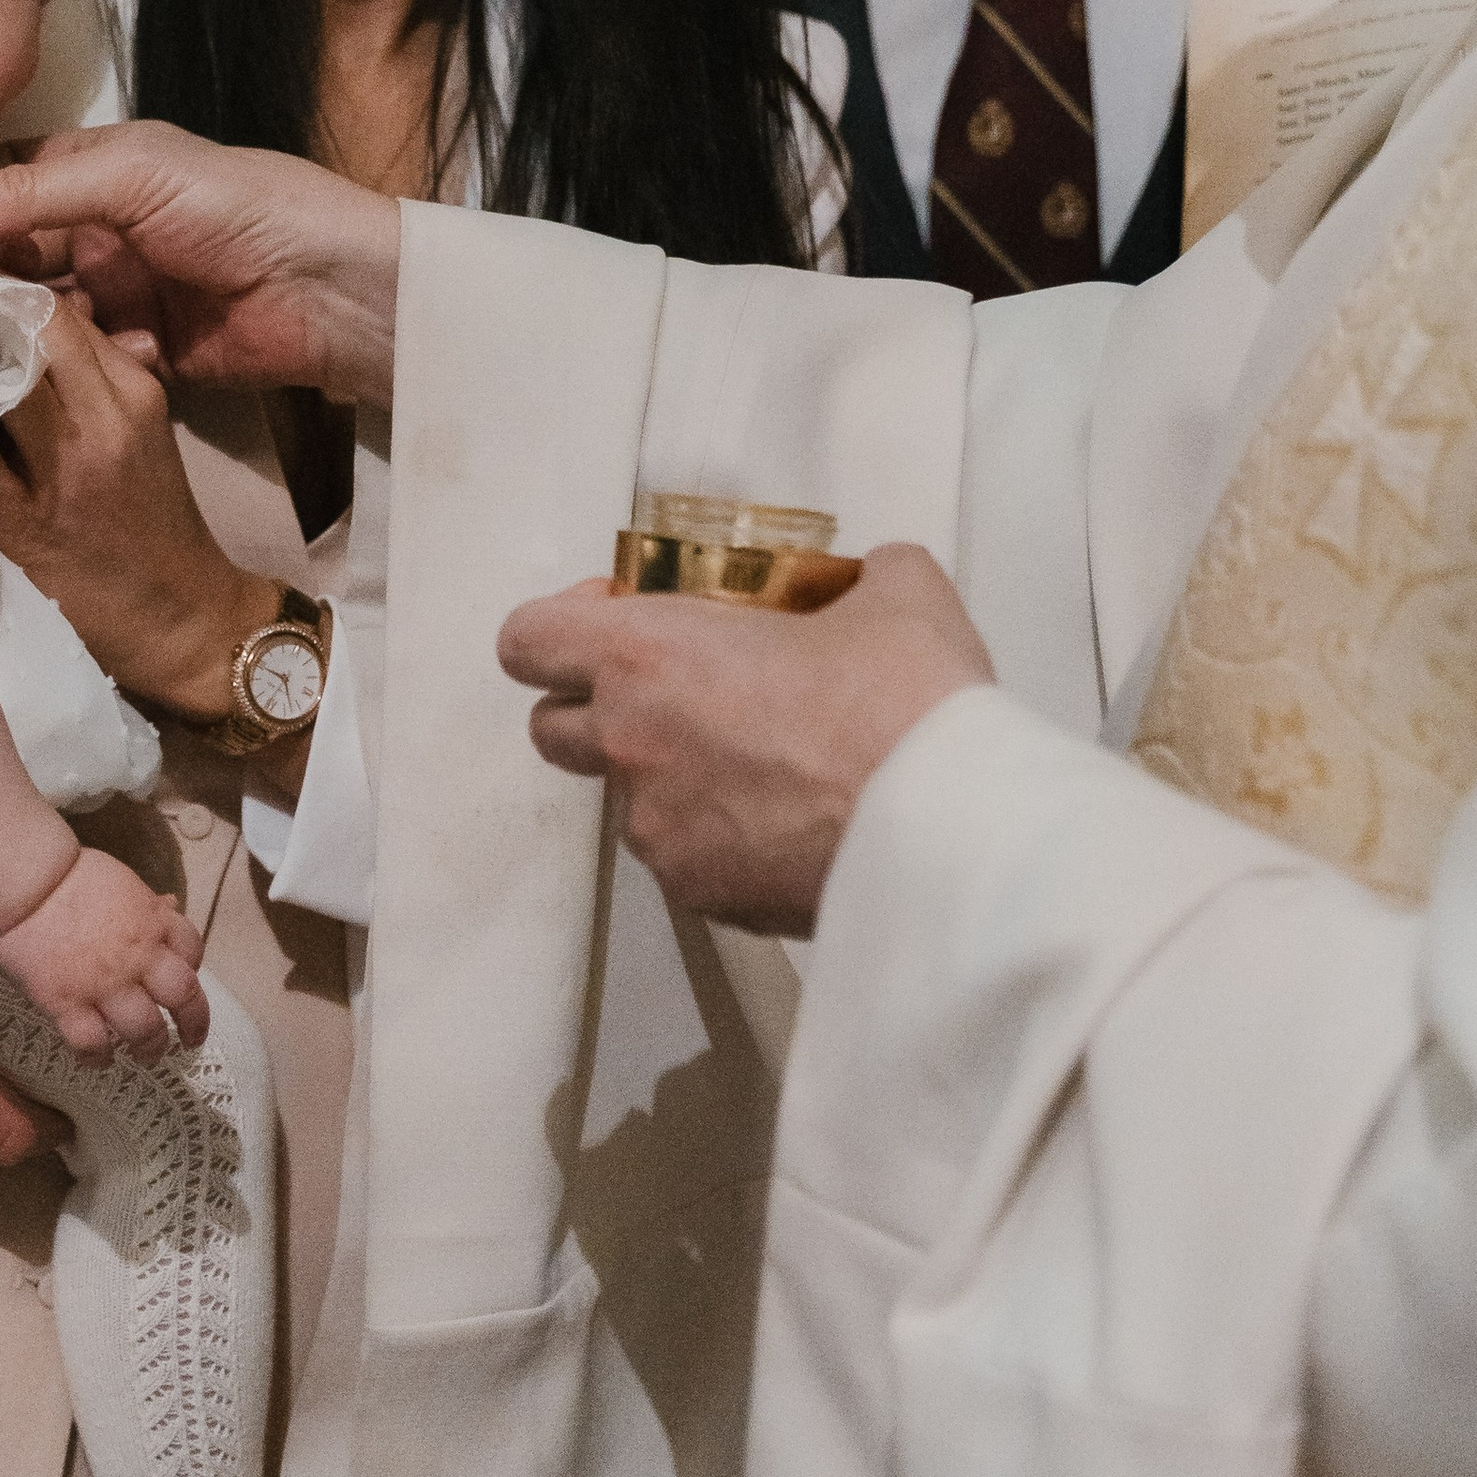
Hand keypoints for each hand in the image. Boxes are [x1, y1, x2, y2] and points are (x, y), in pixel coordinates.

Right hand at [0, 121, 400, 405]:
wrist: (332, 290)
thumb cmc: (241, 207)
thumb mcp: (134, 177)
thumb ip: (36, 191)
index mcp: (94, 169)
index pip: (0, 185)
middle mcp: (97, 228)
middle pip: (9, 255)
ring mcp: (119, 292)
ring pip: (37, 313)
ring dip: (18, 328)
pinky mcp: (141, 351)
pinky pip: (79, 362)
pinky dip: (68, 366)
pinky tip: (65, 368)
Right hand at [0, 297, 284, 732]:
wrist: (184, 612)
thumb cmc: (88, 591)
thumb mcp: (13, 527)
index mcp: (78, 438)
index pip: (23, 331)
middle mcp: (118, 400)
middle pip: (51, 312)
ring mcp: (143, 392)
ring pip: (75, 321)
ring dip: (25, 317)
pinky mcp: (154, 394)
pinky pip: (94, 346)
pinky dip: (54, 343)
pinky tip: (17, 355)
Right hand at [0, 845, 210, 1063]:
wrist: (28, 885)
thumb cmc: (72, 877)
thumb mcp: (123, 883)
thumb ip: (147, 904)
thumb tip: (169, 906)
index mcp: (153, 922)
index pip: (191, 950)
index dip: (193, 969)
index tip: (185, 983)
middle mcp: (138, 957)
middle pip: (183, 996)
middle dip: (193, 1023)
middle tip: (190, 1041)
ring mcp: (104, 984)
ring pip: (143, 1029)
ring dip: (151, 1048)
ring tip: (147, 1055)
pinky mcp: (67, 1004)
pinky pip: (91, 1043)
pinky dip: (99, 1059)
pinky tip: (100, 1062)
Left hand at [497, 545, 993, 934]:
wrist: (950, 834)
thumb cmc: (905, 702)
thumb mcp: (896, 594)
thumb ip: (861, 577)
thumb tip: (872, 583)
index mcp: (645, 659)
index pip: (526, 640)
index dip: (562, 625)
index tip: (622, 618)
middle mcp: (629, 749)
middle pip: (552, 728)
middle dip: (601, 707)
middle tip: (686, 689)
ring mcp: (660, 834)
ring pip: (629, 800)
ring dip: (671, 775)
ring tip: (761, 762)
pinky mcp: (704, 899)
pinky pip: (687, 858)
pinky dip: (721, 837)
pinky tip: (792, 821)